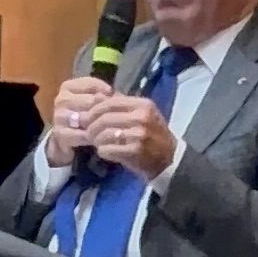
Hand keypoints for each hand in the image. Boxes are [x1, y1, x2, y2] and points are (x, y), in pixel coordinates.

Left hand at [46, 77, 177, 180]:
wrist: (169, 159)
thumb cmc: (153, 135)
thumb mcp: (142, 115)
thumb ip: (121, 106)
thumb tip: (97, 97)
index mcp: (143, 104)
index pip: (111, 102)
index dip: (94, 110)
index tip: (87, 118)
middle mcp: (142, 117)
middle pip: (105, 118)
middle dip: (92, 126)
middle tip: (88, 133)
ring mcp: (140, 134)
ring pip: (105, 133)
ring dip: (96, 140)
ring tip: (96, 143)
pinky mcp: (135, 151)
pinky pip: (108, 149)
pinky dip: (102, 151)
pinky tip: (104, 152)